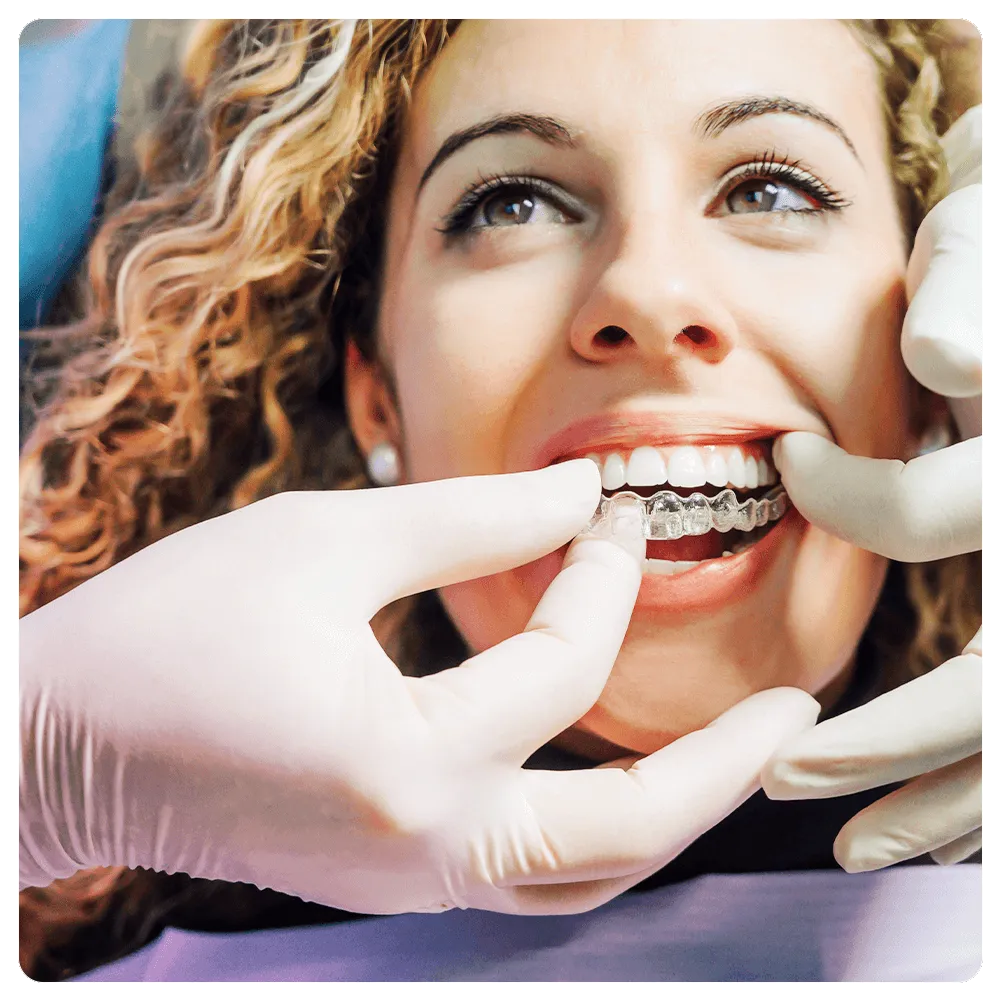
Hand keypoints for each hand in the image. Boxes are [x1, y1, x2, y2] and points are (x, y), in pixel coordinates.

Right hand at [20, 460, 818, 914]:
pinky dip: (594, 825)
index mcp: (404, 761)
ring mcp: (408, 881)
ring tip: (734, 753)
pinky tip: (617, 767)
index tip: (610, 507)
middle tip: (795, 714)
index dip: (597, 571)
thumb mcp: (322, 540)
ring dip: (670, 813)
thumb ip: (466, 519)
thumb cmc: (169, 630)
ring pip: (584, 878)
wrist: (57, 743)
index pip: (557, 663)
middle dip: (724, 768)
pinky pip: (528, 873)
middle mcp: (422, 849)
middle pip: (623, 835)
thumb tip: (576, 497)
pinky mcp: (390, 878)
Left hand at [761, 108, 982, 872]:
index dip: (851, 498)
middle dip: (897, 739)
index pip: (942, 511)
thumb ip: (976, 296)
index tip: (783, 463)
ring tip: (854, 846)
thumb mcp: (990, 246)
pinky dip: (982, 789)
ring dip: (944, 800)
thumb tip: (941, 360)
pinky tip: (929, 830)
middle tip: (791, 776)